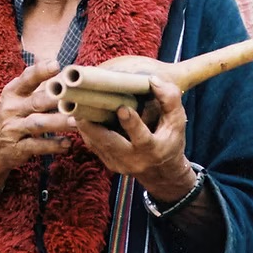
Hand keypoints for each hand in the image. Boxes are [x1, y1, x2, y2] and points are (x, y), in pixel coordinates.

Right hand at [0, 60, 75, 188]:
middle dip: (57, 98)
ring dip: (58, 122)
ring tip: (76, 122)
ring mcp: (13, 129)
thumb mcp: (14, 98)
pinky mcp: (17, 148)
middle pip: (36, 101)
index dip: (40, 71)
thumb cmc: (9, 119)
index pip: (26, 79)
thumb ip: (33, 83)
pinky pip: (36, 146)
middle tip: (78, 96)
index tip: (56, 65)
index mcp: (12, 93)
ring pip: (38, 124)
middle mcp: (11, 109)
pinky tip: (67, 144)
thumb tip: (54, 61)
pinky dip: (52, 145)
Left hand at [74, 75, 195, 202]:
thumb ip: (170, 100)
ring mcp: (118, 163)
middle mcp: (134, 159)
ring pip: (96, 144)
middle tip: (81, 109)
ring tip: (76, 107)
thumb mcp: (177, 122)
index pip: (141, 138)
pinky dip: (87, 130)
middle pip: (110, 144)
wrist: (161, 173)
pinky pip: (94, 145)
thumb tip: (152, 80)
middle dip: (94, 127)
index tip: (122, 108)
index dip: (131, 123)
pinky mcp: (108, 163)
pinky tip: (82, 115)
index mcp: (153, 149)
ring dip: (85, 126)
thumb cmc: (170, 141)